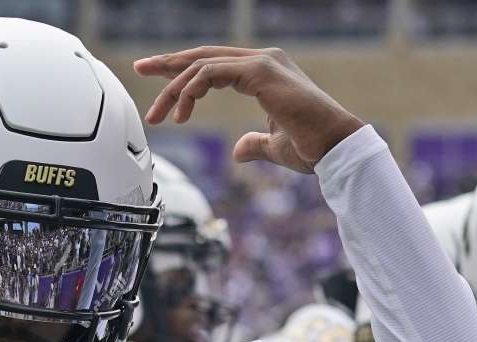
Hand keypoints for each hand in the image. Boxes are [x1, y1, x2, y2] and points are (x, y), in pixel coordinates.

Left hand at [135, 47, 363, 173]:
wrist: (335, 149)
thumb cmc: (312, 148)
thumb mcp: (273, 146)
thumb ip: (253, 143)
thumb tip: (237, 150)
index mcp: (264, 72)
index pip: (214, 64)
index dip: (183, 70)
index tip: (156, 76)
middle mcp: (262, 60)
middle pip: (204, 56)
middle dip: (169, 63)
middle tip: (141, 67)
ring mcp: (261, 62)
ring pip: (201, 65)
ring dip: (174, 89)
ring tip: (158, 115)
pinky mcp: (259, 71)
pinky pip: (210, 73)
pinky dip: (190, 91)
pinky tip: (180, 113)